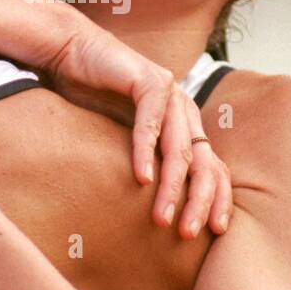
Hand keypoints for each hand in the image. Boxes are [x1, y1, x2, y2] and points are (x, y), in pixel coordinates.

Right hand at [45, 22, 230, 236]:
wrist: (71, 56)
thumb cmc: (94, 102)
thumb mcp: (124, 143)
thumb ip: (145, 166)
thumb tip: (155, 215)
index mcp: (186, 126)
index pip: (214, 168)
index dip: (218, 199)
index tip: (214, 232)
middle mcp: (185, 110)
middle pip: (206, 162)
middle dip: (199, 202)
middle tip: (187, 233)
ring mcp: (170, 93)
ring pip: (181, 146)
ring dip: (172, 185)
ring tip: (162, 216)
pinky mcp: (148, 80)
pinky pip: (152, 121)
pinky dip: (145, 151)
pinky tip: (140, 177)